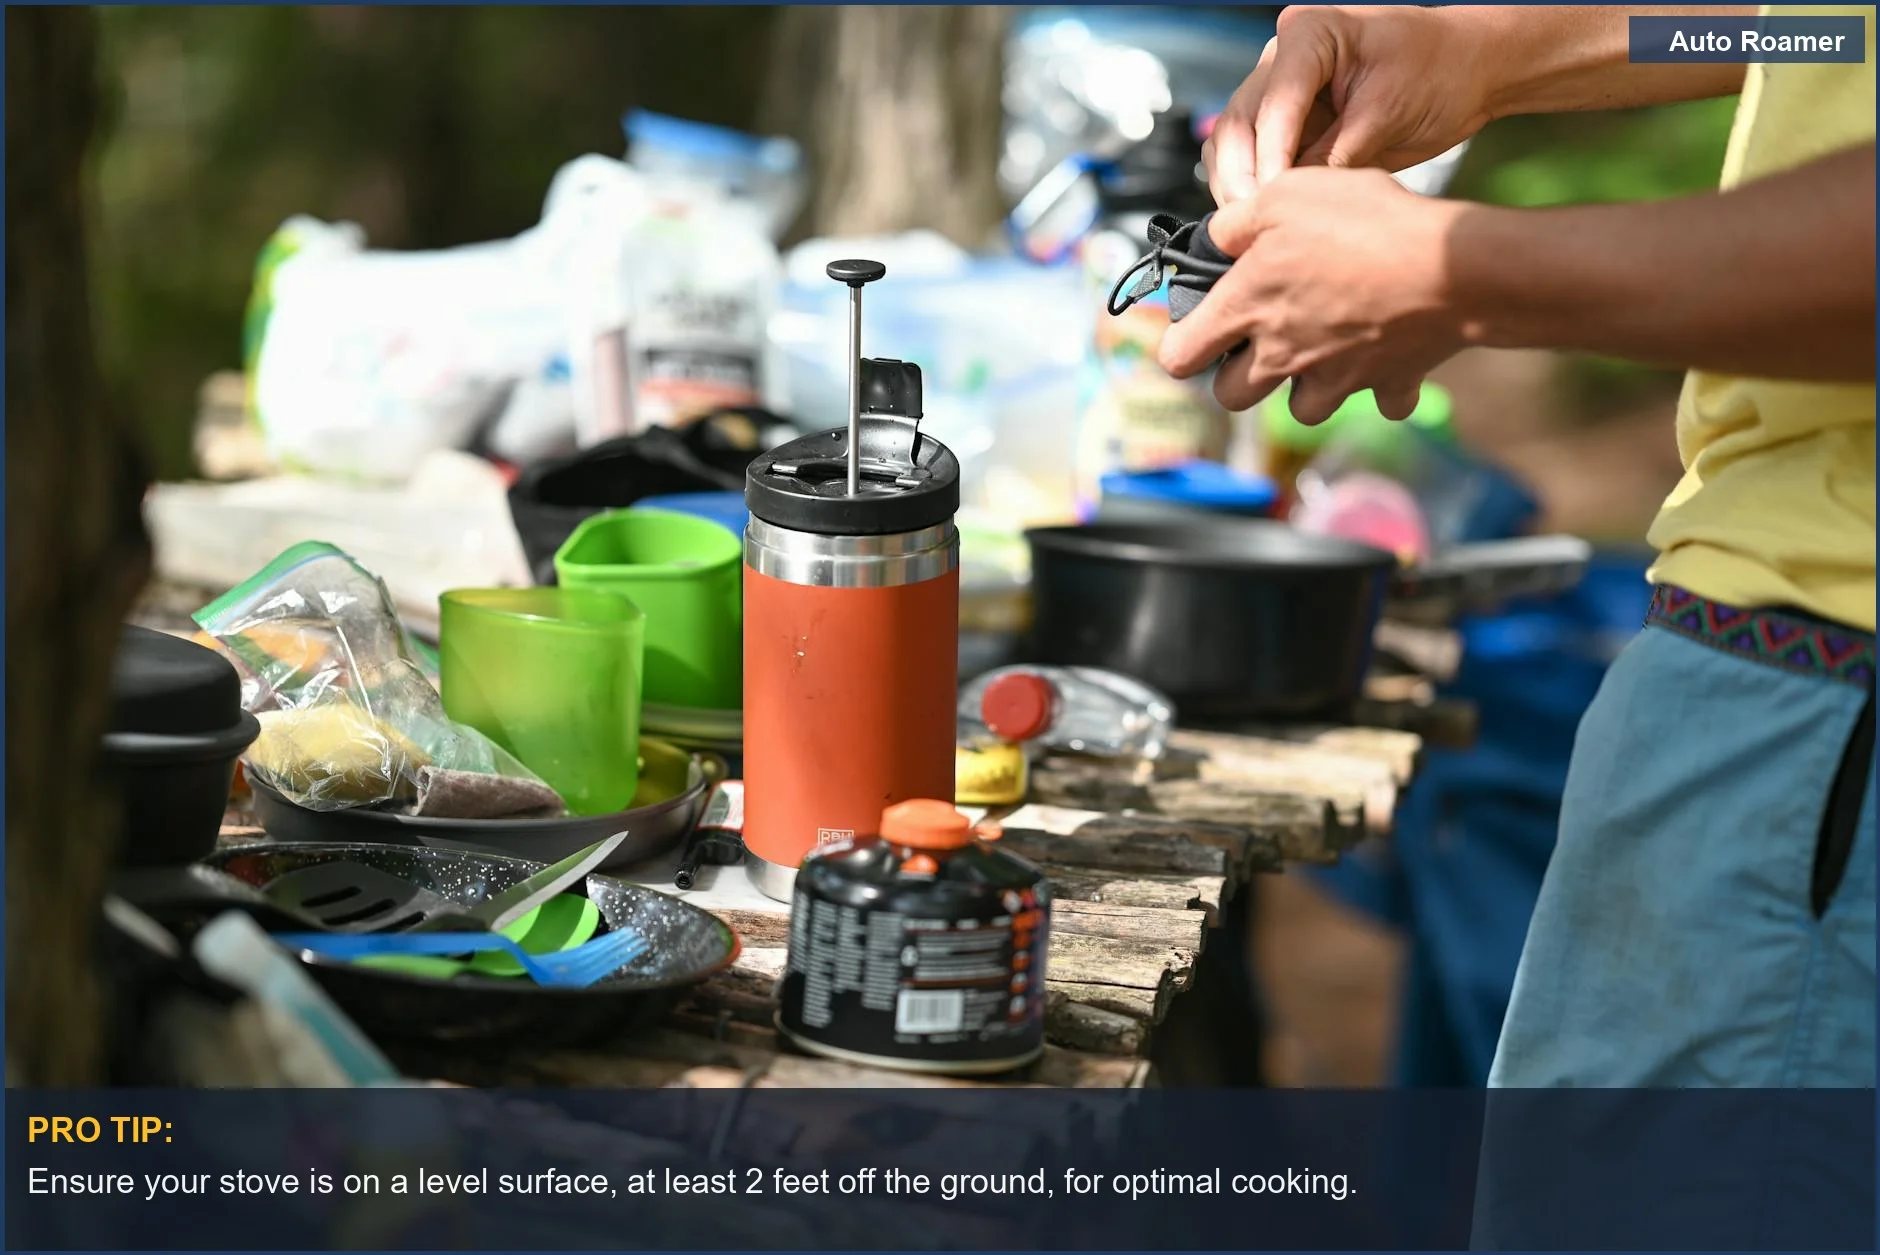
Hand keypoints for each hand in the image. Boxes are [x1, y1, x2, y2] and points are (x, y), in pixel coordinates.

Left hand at [1156, 167, 1466, 421]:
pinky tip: (1387, 355)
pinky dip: (1380, 386)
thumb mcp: (1285, 193)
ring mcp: (1334, 377)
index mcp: (1247, 310)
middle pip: (1232, 396)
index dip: (1180, 345)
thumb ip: (1236, 221)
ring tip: (1321, 346)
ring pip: (1301, 410)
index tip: (1194, 329)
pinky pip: (1380, 402)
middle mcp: (1283, 356)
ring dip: (1304, 386)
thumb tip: (1214, 238)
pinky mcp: (1385, 383)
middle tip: (1257, 339)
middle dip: (1237, 374)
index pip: (1179, 357)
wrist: (1449, 266)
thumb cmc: (1366, 225)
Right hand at [1203, 5, 1495, 204]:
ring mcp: (1281, 89)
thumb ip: (1336, 155)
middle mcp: (1283, 57)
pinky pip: (1252, 155)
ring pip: (1232, 141)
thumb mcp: (1389, 114)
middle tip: (1253, 219)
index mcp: (1310, 33)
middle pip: (1238, 121)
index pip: (1275, 101)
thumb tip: (1291, 199)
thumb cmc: (1440, 72)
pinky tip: (1263, 214)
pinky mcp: (1288, 122)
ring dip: (1237, 184)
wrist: (1466, 72)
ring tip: (1253, 224)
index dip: (1271, 155)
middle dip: (1241, 174)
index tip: (1274, 198)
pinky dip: (1251, 185)